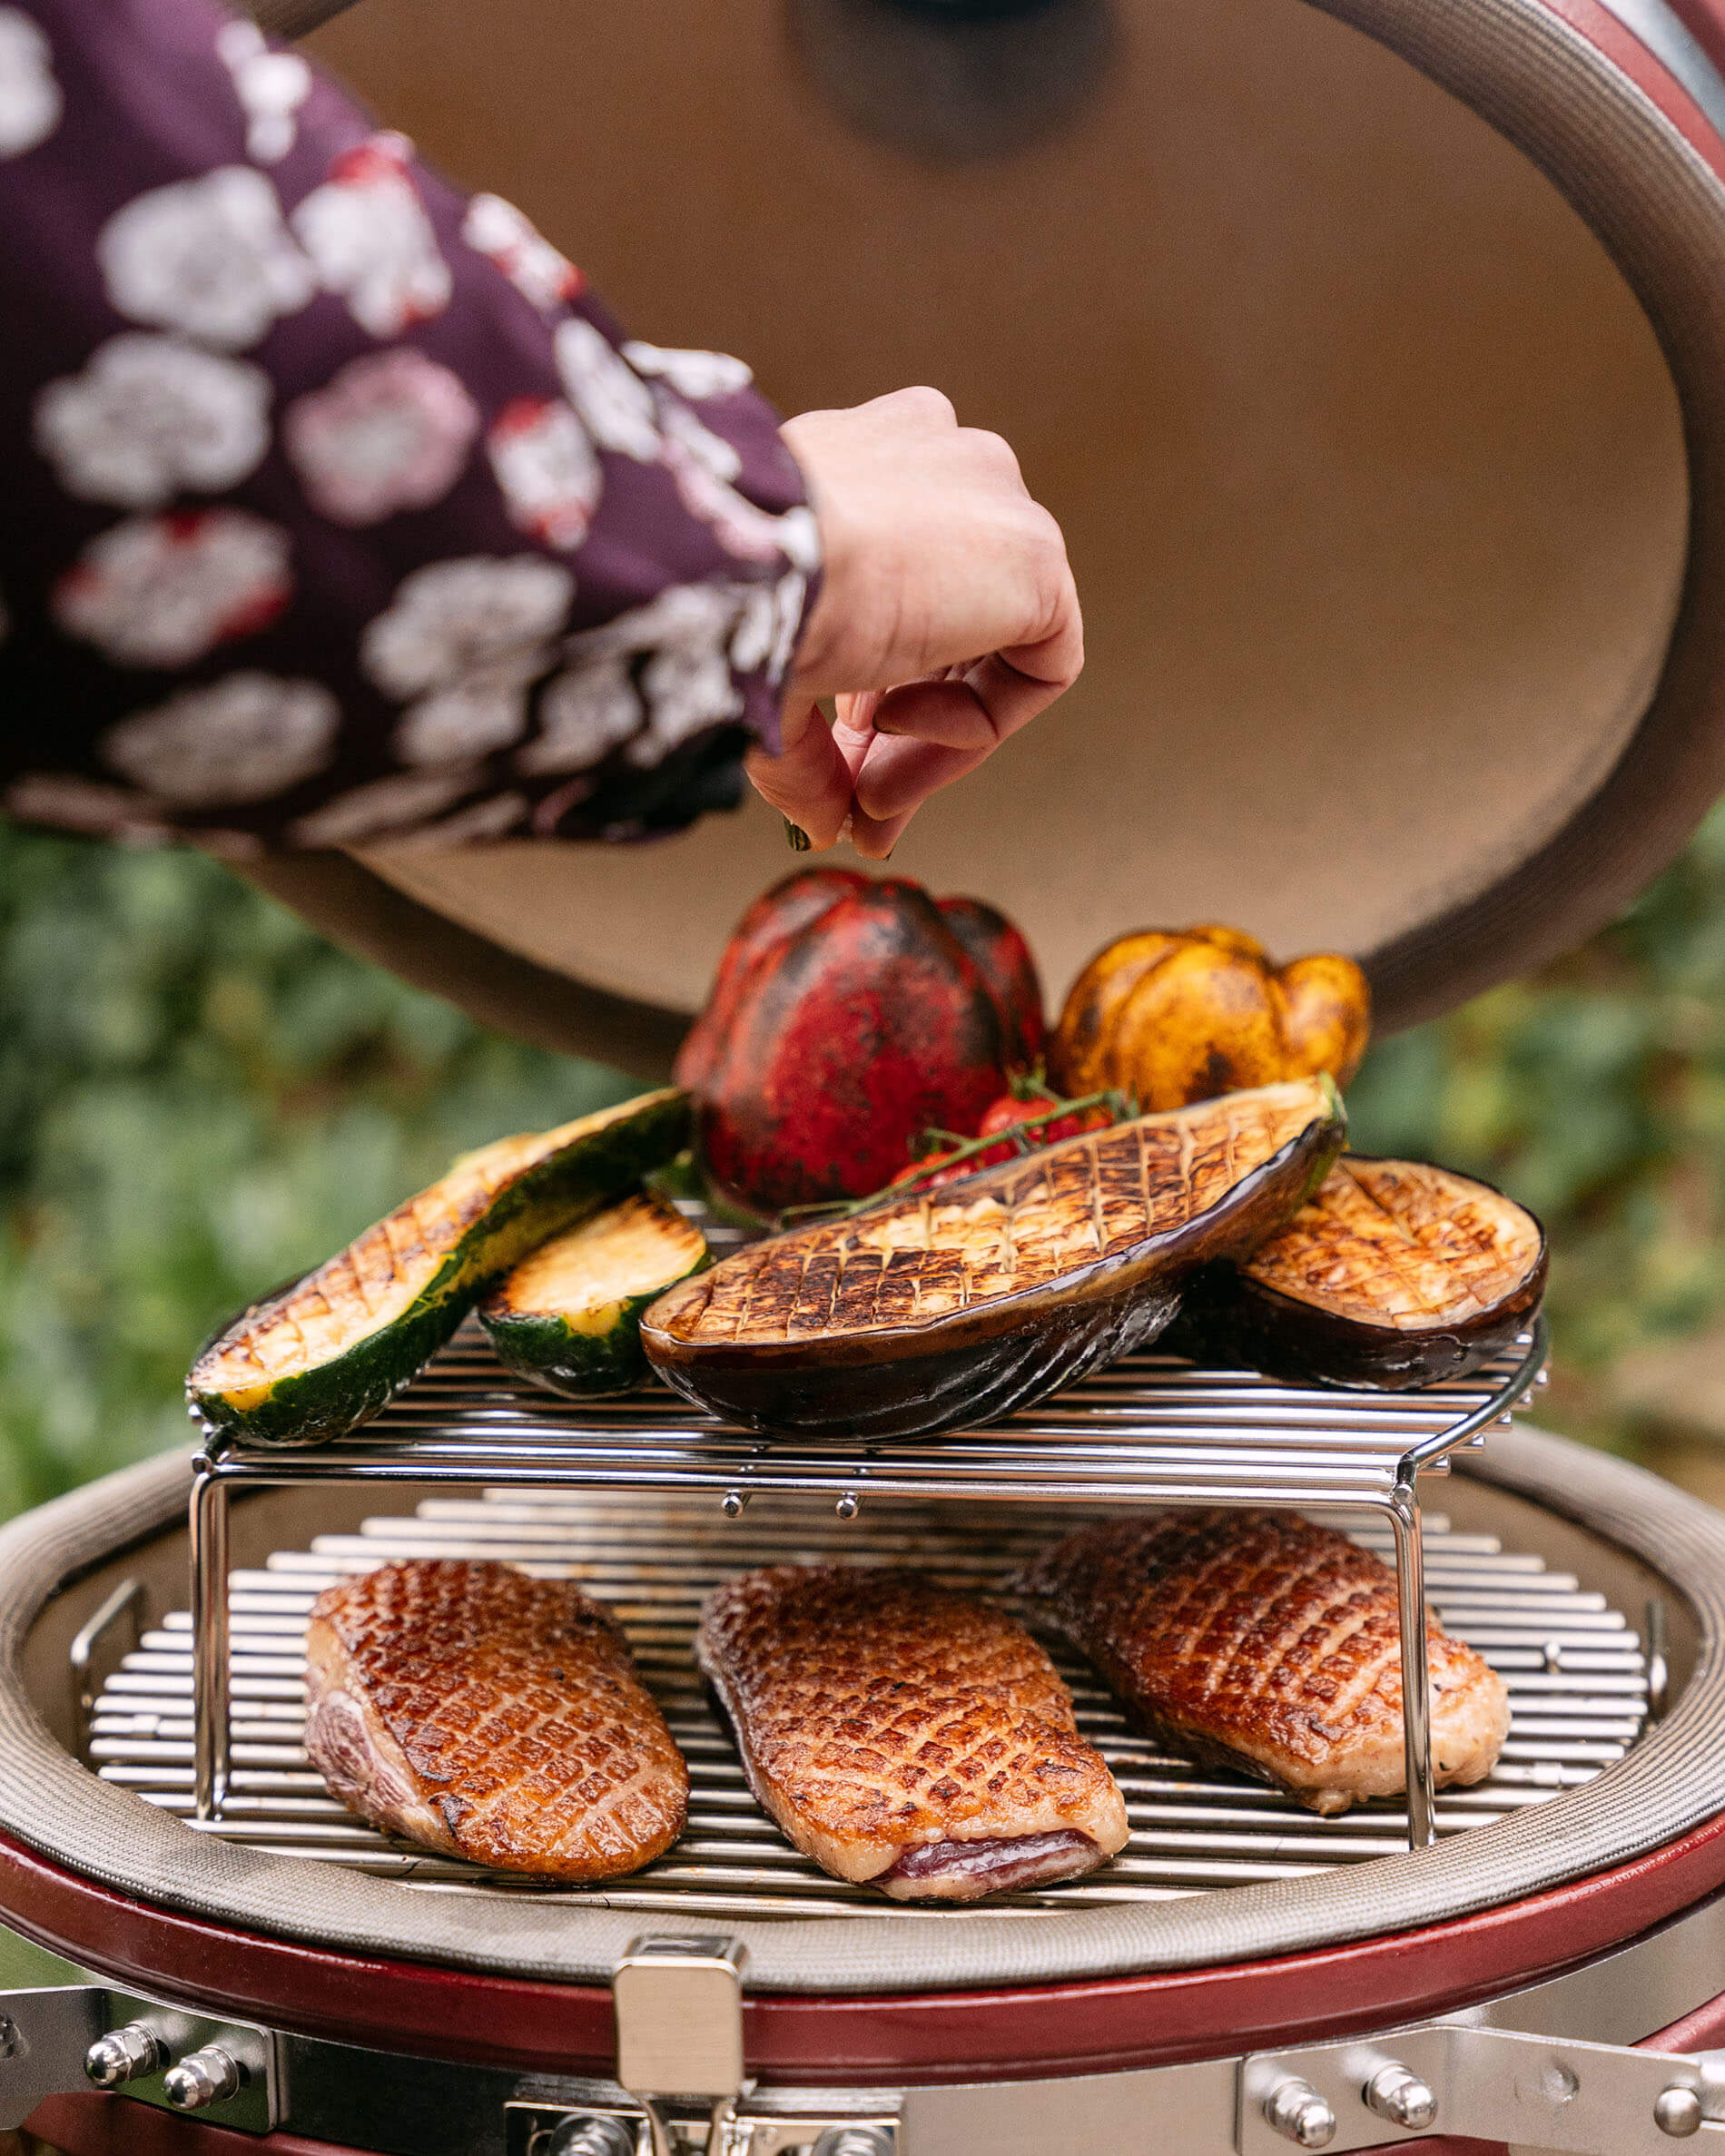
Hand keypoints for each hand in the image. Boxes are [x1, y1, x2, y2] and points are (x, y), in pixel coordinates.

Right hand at [745, 387, 1082, 860]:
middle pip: (949, 623)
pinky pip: (1036, 669)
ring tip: (867, 785)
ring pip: (991, 652)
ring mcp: (996, 501)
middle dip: (901, 728)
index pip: (899, 581)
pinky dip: (978, 725)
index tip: (836, 750)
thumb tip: (821, 821)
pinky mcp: (1038, 557)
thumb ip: (801, 739)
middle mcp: (939, 461)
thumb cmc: (725, 592)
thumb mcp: (761, 657)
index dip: (869, 686)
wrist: (742, 558)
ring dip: (929, 737)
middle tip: (856, 798)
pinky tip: (902, 726)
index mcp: (867, 455)